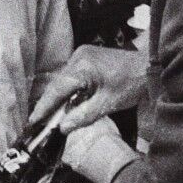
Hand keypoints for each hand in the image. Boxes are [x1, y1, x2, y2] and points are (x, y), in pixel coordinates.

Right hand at [30, 46, 146, 131]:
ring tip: (50, 116)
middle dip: (49, 104)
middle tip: (39, 122)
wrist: (149, 65)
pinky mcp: (87, 56)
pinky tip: (66, 103)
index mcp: (82, 67)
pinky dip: (68, 89)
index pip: (57, 90)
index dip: (44, 107)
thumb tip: (63, 127)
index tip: (33, 121)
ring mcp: (82, 55)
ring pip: (63, 80)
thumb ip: (83, 116)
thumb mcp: (108, 104)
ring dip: (59, 97)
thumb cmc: (132, 84)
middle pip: (58, 84)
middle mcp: (78, 57)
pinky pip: (72, 75)